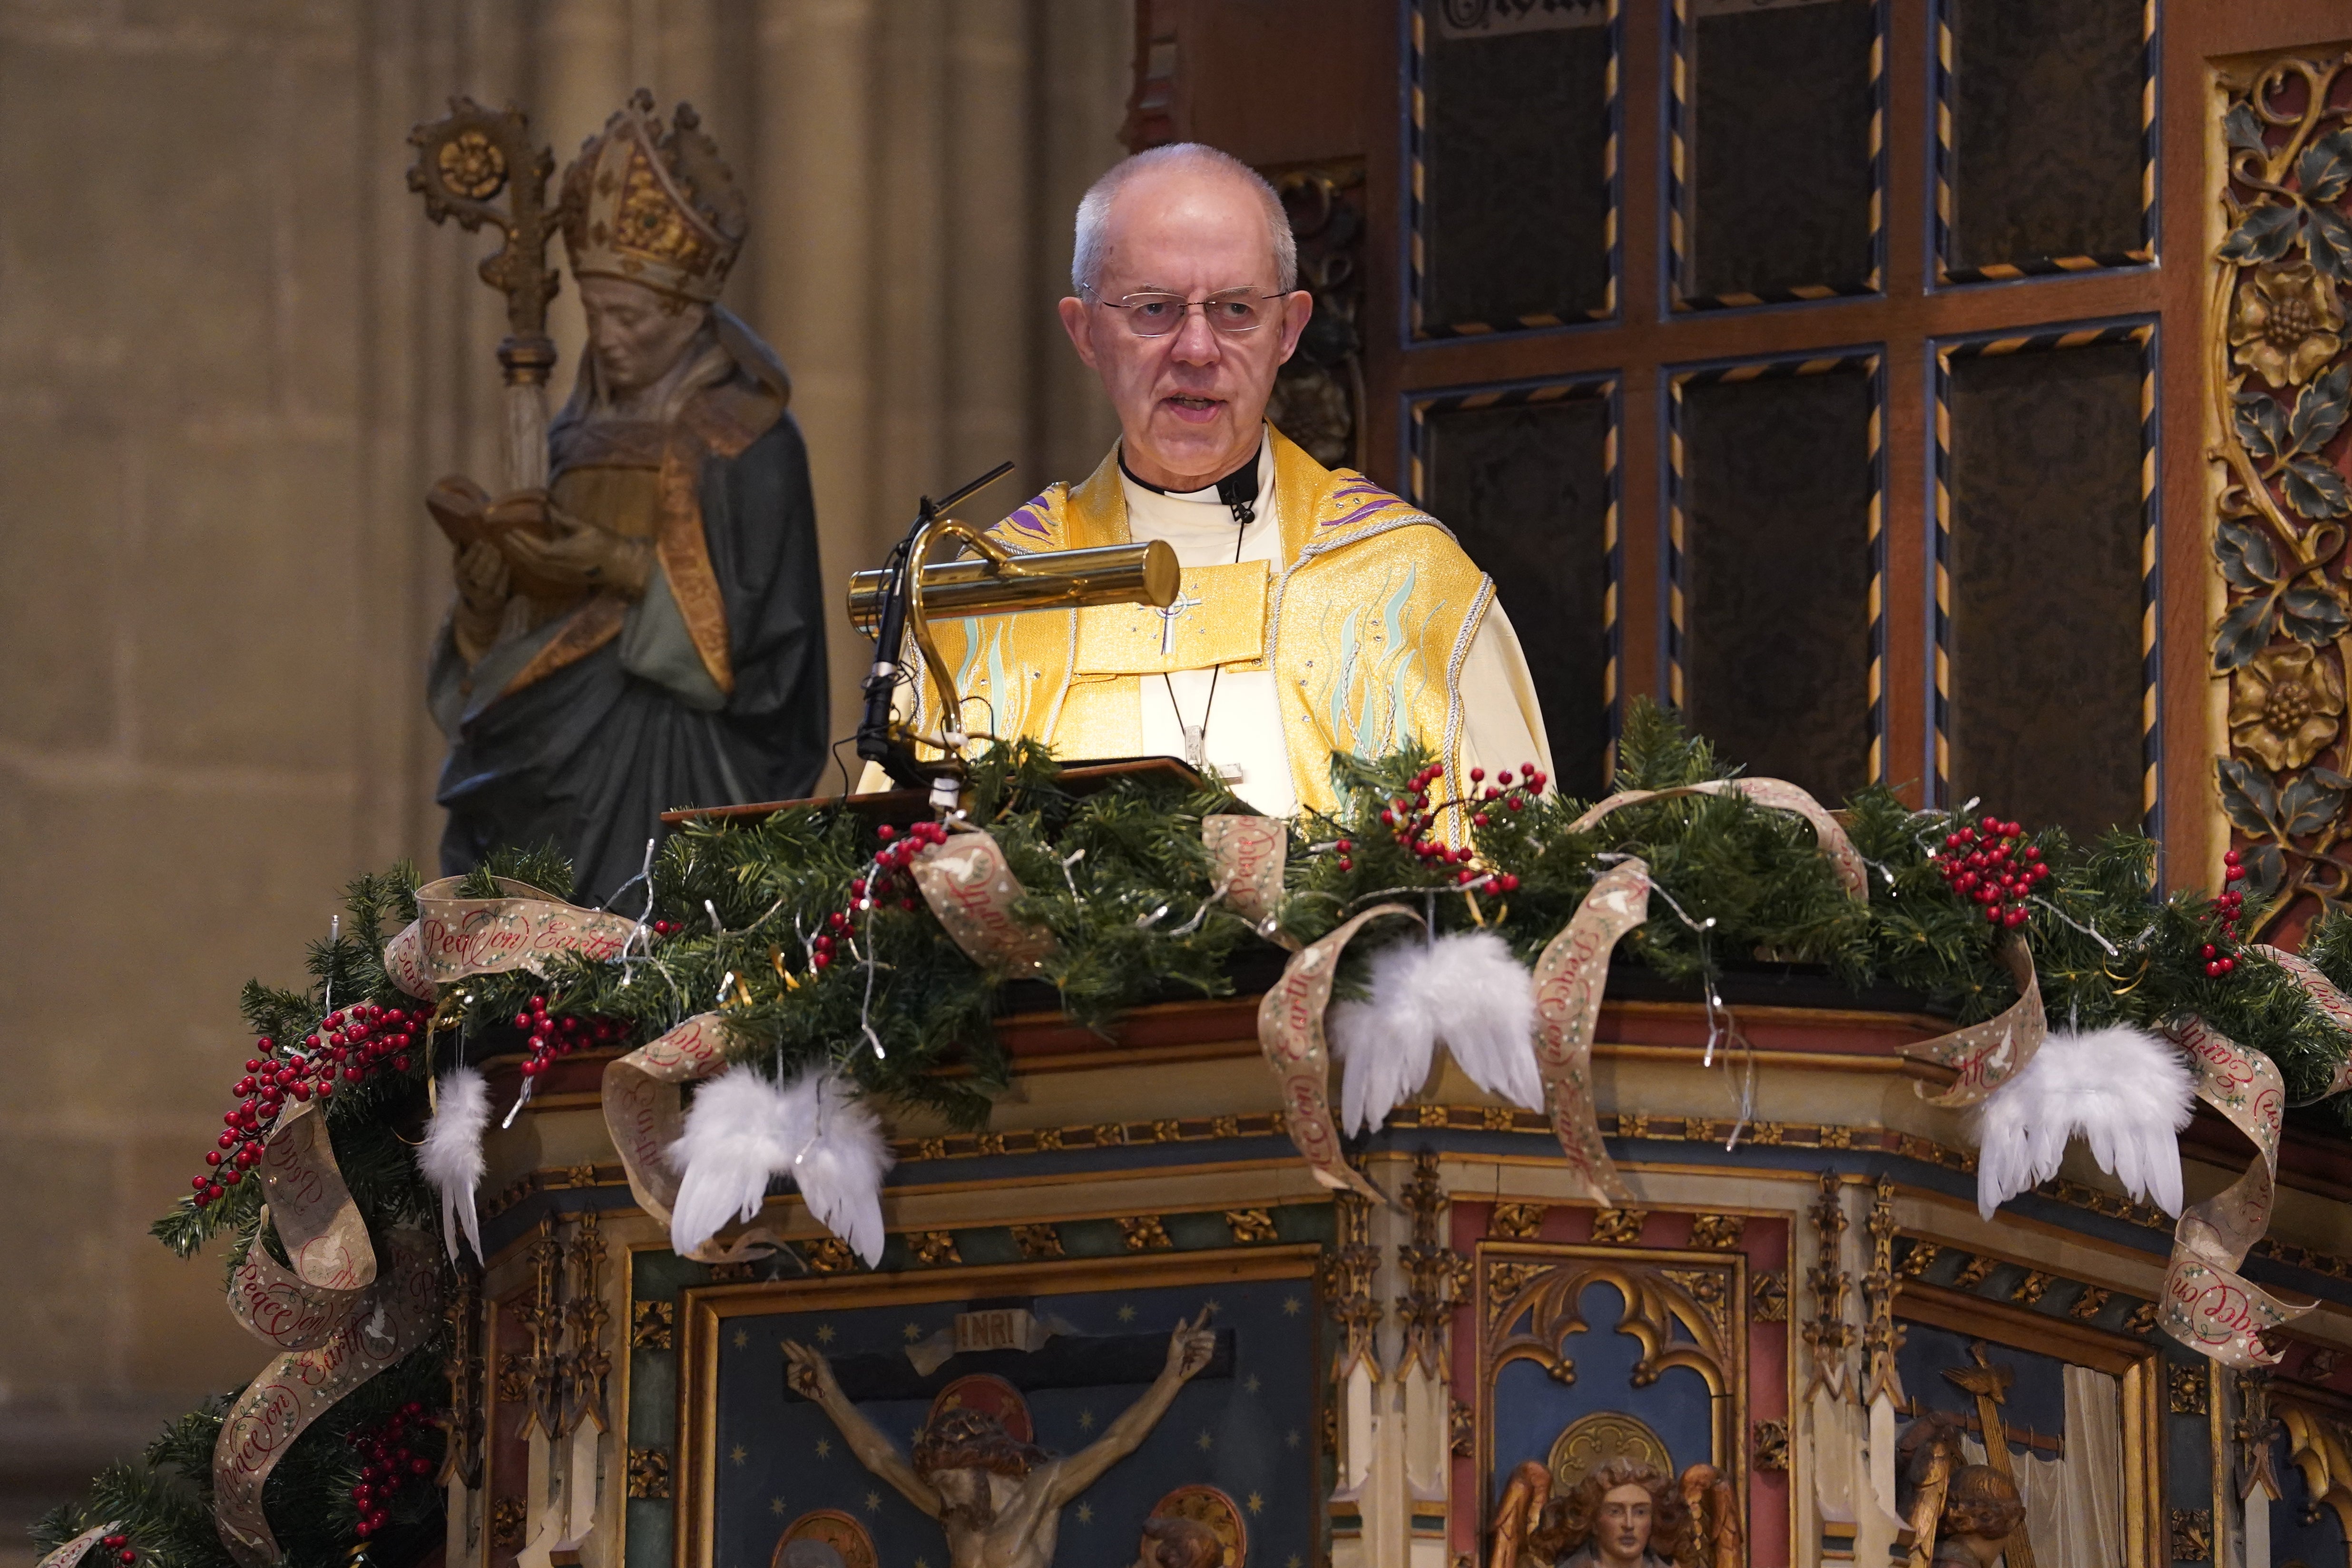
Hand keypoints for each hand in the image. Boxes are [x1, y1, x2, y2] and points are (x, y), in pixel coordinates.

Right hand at [454, 539, 510, 614]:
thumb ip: (459, 559)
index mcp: (460, 581)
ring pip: (489, 579)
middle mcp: (470, 590)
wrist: (480, 613)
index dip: (472, 553)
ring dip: (494, 564)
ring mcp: (484, 597)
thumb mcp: (462, 575)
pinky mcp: (497, 601)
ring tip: (499, 552)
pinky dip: (504, 574)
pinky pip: (501, 586)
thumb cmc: (472, 587)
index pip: (464, 566)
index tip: (480, 541)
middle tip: (492, 545)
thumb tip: (458, 541)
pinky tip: (507, 564)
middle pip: (477, 572)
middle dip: (485, 557)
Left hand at [500, 500, 652, 596]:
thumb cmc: (605, 543)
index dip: (522, 539)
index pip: (535, 547)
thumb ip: (564, 519)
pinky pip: (541, 572)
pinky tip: (526, 558)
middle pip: (530, 560)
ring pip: (534, 568)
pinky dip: (530, 564)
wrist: (620, 565)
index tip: (510, 529)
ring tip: (511, 546)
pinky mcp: (564, 579)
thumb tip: (548, 508)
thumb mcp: (585, 527)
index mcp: (563, 554)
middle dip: (516, 548)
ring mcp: (561, 575)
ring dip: (521, 557)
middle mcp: (558, 567)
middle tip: (504, 537)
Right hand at [782, 1339, 843, 1405]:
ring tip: (804, 1374)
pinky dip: (794, 1380)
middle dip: (788, 1350)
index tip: (787, 1340)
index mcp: (810, 1361)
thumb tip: (807, 1345)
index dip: (794, 1346)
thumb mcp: (823, 1363)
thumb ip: (815, 1354)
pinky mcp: (796, 1385)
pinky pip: (790, 1380)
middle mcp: (803, 1367)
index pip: (800, 1352)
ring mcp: (799, 1376)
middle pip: (793, 1357)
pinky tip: (800, 1382)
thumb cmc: (827, 1377)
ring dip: (795, 1370)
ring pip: (790, 1369)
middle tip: (782, 1344)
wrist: (826, 1391)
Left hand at [1164, 1306, 1214, 1381]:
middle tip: (1190, 1343)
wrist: (1176, 1368)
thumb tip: (1183, 1318)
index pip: (1199, 1323)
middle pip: (1206, 1332)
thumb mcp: (1175, 1340)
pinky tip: (1194, 1358)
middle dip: (1199, 1336)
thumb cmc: (1174, 1355)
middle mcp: (1199, 1340)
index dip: (1203, 1316)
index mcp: (1191, 1334)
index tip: (1208, 1307)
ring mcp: (1204, 1348)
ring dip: (1199, 1346)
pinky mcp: (1207, 1357)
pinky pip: (1209, 1351)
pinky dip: (1201, 1354)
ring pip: (1209, 1341)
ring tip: (1190, 1352)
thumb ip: (1180, 1330)